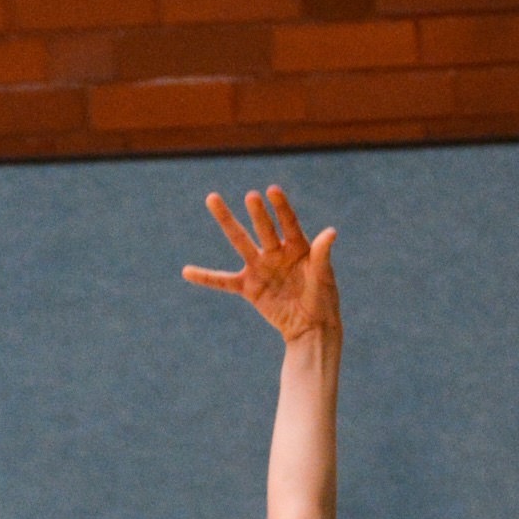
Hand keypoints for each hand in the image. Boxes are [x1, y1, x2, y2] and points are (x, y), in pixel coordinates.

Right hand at [182, 185, 340, 346]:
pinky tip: (187, 272)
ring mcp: (260, 267)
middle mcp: (276, 251)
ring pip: (241, 242)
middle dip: (258, 213)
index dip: (281, 207)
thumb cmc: (323, 299)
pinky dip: (206, 277)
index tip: (273, 191)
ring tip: (212, 198)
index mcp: (298, 246)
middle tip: (251, 197)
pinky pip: (224, 282)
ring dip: (227, 221)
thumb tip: (331, 232)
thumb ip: (322, 255)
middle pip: (264, 227)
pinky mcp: (249, 287)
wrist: (311, 327)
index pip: (289, 222)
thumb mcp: (324, 277)